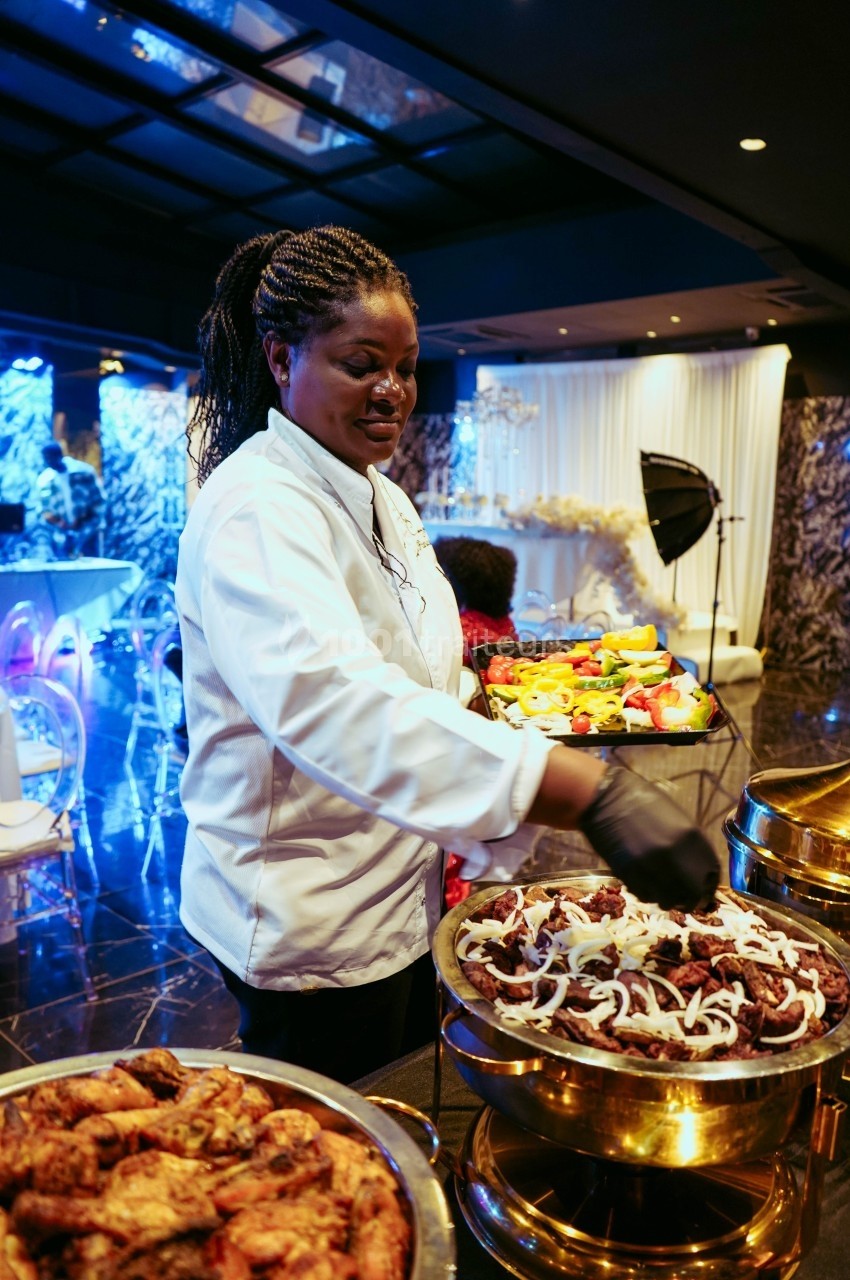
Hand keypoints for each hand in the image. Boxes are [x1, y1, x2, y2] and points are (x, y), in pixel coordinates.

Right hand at [578, 767, 720, 911]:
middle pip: (693, 893)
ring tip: (663, 892)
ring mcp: (649, 865)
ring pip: (669, 900)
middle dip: (692, 900)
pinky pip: (645, 896)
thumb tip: (699, 870)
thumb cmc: (641, 801)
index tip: (705, 889)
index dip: (710, 886)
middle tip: (686, 899)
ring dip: (669, 900)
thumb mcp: (675, 817)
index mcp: (689, 835)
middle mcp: (673, 854)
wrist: (604, 797)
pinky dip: (649, 895)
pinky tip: (646, 883)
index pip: (712, 873)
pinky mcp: (627, 873)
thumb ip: (689, 844)